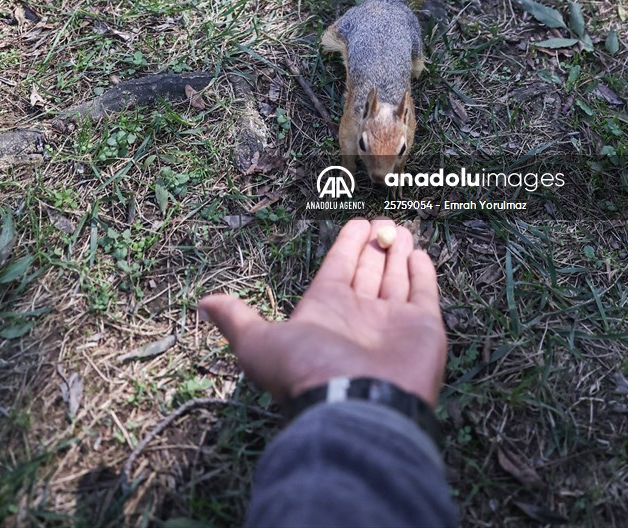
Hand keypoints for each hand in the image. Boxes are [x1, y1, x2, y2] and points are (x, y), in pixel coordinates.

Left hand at [199, 219, 446, 406]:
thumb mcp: (260, 343)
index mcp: (326, 309)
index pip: (338, 266)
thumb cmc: (308, 370)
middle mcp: (360, 314)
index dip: (347, 244)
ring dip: (398, 253)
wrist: (356, 405)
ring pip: (396, 278)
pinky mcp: (424, 328)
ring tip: (400, 230)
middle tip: (382, 223)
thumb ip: (238, 319)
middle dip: (375, 247)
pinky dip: (423, 273)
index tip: (356, 223)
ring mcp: (393, 321)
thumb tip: (203, 304)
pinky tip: (418, 254)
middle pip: (368, 271)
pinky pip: (424, 293)